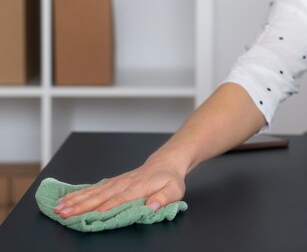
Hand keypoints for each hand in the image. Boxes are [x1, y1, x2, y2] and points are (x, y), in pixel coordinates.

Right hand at [53, 156, 185, 218]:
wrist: (165, 164)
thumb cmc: (170, 179)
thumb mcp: (174, 190)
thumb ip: (163, 199)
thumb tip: (151, 207)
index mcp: (138, 187)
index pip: (118, 200)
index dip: (103, 209)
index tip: (88, 217)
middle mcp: (123, 184)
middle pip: (99, 196)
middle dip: (80, 206)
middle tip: (63, 213)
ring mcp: (116, 182)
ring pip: (92, 192)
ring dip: (74, 200)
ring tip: (58, 207)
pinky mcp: (112, 182)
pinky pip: (93, 188)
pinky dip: (78, 194)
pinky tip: (66, 199)